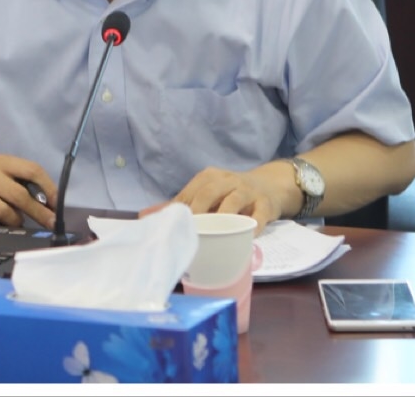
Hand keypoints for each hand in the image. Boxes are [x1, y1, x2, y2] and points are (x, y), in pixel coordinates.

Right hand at [0, 154, 56, 229]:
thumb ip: (23, 181)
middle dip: (39, 212)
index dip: (49, 188)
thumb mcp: (3, 170)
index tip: (58, 204)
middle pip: (20, 195)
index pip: (32, 170)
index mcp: (2, 162)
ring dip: (16, 221)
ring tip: (17, 221)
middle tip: (50, 223)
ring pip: (5, 213)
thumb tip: (49, 204)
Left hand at [140, 166, 281, 229]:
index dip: (180, 209)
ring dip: (223, 216)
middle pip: (210, 191)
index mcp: (209, 177)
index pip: (190, 191)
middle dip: (198, 209)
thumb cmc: (230, 193)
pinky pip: (259, 215)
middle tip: (191, 230)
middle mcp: (228, 180)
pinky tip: (245, 237)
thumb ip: (178, 205)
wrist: (269, 186)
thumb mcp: (206, 193)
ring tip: (215, 234)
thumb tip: (144, 215)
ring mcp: (248, 191)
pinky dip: (252, 226)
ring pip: (234, 200)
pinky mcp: (265, 204)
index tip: (171, 227)